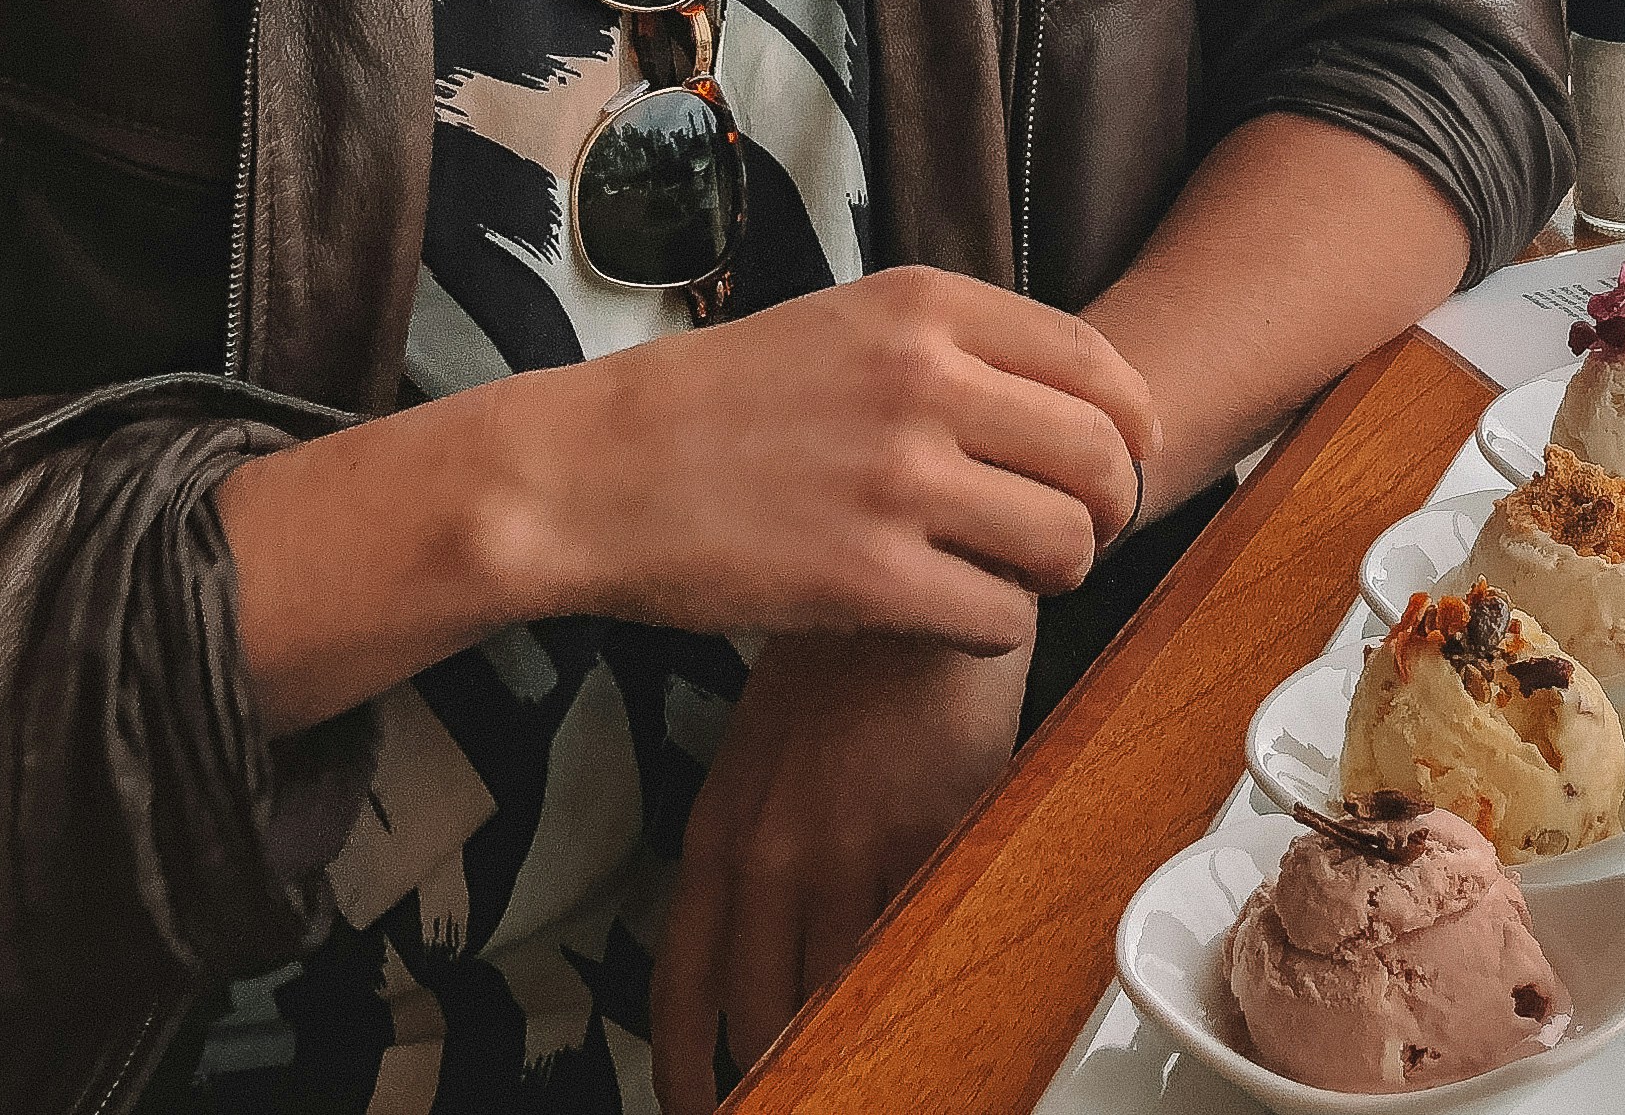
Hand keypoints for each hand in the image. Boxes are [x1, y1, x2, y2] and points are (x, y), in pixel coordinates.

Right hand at [503, 266, 1156, 652]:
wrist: (592, 472)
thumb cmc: (720, 403)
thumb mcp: (848, 321)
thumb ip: (958, 345)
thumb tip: (1075, 400)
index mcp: (926, 306)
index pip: (1099, 364)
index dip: (1132, 426)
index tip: (1121, 460)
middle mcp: (925, 381)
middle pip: (1102, 458)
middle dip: (1107, 508)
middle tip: (1071, 532)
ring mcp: (899, 481)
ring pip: (1066, 542)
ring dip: (1055, 572)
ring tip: (1006, 572)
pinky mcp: (867, 578)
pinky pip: (1001, 617)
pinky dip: (993, 625)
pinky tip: (950, 610)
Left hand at [648, 634, 1030, 1114]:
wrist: (916, 564)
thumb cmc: (845, 656)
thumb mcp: (764, 749)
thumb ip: (752, 841)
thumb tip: (757, 942)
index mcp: (722, 828)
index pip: (684, 985)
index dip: (687, 1066)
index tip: (698, 1104)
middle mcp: (775, 847)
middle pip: (763, 1010)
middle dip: (779, 1065)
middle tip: (797, 1088)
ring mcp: (855, 840)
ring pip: (845, 988)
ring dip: (859, 1030)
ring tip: (877, 1056)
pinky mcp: (935, 823)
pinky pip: (927, 934)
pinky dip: (930, 975)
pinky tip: (940, 993)